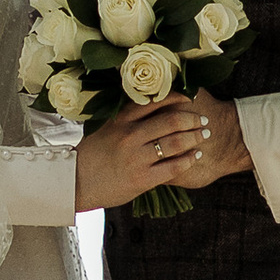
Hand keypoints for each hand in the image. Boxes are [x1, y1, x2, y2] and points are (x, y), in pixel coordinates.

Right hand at [73, 89, 247, 211]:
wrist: (75, 182)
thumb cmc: (90, 155)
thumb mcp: (104, 129)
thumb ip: (126, 120)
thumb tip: (150, 108)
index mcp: (120, 121)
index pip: (154, 102)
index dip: (177, 97)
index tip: (189, 97)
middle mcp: (130, 136)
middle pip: (170, 121)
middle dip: (192, 119)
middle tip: (203, 119)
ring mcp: (136, 158)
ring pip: (174, 143)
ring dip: (194, 138)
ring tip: (204, 135)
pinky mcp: (141, 179)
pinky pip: (172, 167)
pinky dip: (187, 160)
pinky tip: (195, 156)